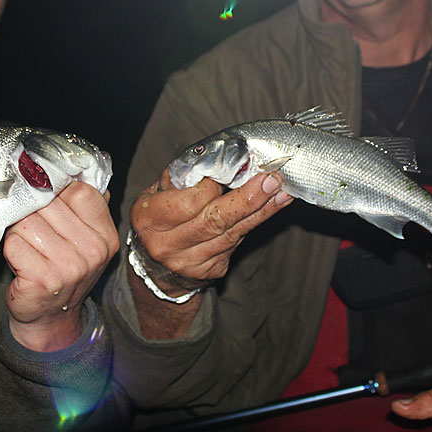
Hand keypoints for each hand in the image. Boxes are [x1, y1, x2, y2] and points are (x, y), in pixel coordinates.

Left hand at [2, 182, 117, 351]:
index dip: (56, 194)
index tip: (49, 207)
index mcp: (106, 235)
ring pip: (26, 222)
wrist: (50, 319)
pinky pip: (13, 243)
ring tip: (29, 250)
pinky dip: (11, 251)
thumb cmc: (62, 272)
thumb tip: (65, 170)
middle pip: (47, 203)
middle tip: (36, 234)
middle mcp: (93, 250)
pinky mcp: (43, 279)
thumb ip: (80, 209)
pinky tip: (22, 264)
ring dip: (19, 234)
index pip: (79, 191)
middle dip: (32, 214)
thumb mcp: (84, 240)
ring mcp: (70, 266)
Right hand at [130, 169, 292, 293]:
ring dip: (262, 210)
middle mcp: (168, 245)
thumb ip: (182, 178)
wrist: (156, 266)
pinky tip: (273, 206)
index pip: (191, 201)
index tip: (233, 168)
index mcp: (150, 219)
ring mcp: (190, 261)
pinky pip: (238, 242)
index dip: (214, 184)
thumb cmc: (159, 217)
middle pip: (216, 219)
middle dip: (248, 198)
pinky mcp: (211, 270)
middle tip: (271, 180)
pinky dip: (256, 222)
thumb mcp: (156, 193)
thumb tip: (220, 161)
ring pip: (233, 233)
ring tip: (281, 191)